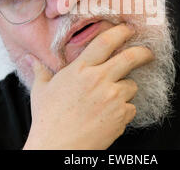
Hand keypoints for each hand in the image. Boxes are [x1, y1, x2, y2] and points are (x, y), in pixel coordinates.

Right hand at [22, 24, 153, 149]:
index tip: (128, 30)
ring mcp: (112, 98)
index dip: (121, 32)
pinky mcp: (121, 115)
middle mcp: (99, 79)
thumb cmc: (48, 120)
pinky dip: (124, 111)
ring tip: (110, 100)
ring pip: (132, 85)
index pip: (106, 41)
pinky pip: (131, 108)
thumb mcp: (41, 91)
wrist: (57, 148)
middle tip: (147, 53)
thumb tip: (32, 60)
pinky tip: (109, 116)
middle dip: (143, 52)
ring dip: (126, 90)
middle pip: (131, 57)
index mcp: (80, 69)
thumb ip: (41, 72)